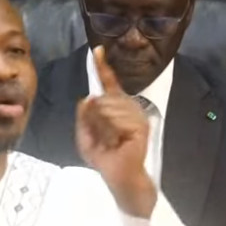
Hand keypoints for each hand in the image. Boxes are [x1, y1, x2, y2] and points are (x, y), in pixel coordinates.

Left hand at [76, 46, 155, 217]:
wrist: (119, 175)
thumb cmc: (103, 156)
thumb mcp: (85, 136)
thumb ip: (83, 117)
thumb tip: (88, 98)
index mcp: (115, 107)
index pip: (109, 83)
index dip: (102, 67)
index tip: (97, 51)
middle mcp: (128, 107)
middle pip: (103, 97)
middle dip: (94, 118)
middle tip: (100, 136)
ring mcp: (136, 115)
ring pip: (108, 107)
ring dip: (102, 126)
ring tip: (109, 141)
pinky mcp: (142, 125)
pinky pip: (118, 119)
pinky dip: (111, 131)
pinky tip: (117, 141)